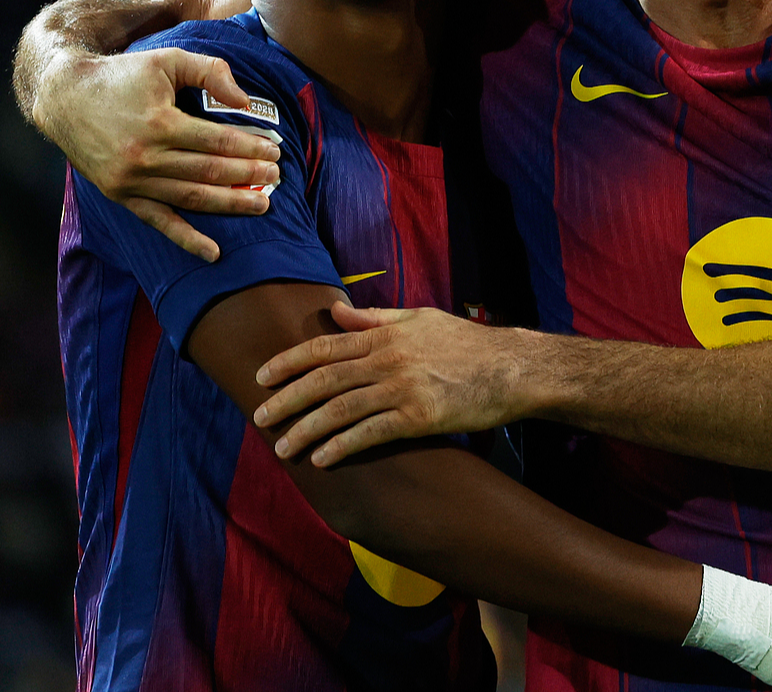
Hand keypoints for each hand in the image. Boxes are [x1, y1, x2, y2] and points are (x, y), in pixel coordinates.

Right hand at [36, 47, 280, 260]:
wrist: (64, 96)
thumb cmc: (121, 75)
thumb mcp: (167, 59)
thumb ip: (209, 71)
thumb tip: (245, 100)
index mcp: (160, 122)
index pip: (218, 142)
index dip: (250, 148)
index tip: (274, 151)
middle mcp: (145, 157)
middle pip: (209, 172)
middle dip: (248, 176)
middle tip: (276, 177)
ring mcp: (131, 181)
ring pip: (191, 199)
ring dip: (230, 204)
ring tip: (262, 203)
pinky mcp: (120, 196)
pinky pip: (158, 222)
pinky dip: (187, 240)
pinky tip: (213, 252)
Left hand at [253, 303, 534, 465]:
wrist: (512, 368)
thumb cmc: (467, 343)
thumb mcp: (420, 318)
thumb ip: (376, 318)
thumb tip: (337, 312)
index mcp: (385, 335)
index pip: (324, 346)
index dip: (288, 362)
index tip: (261, 377)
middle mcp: (389, 359)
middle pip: (324, 379)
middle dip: (287, 400)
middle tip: (260, 419)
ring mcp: (403, 388)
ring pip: (341, 409)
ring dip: (306, 430)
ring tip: (283, 448)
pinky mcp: (420, 417)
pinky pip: (371, 434)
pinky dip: (342, 446)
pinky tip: (321, 458)